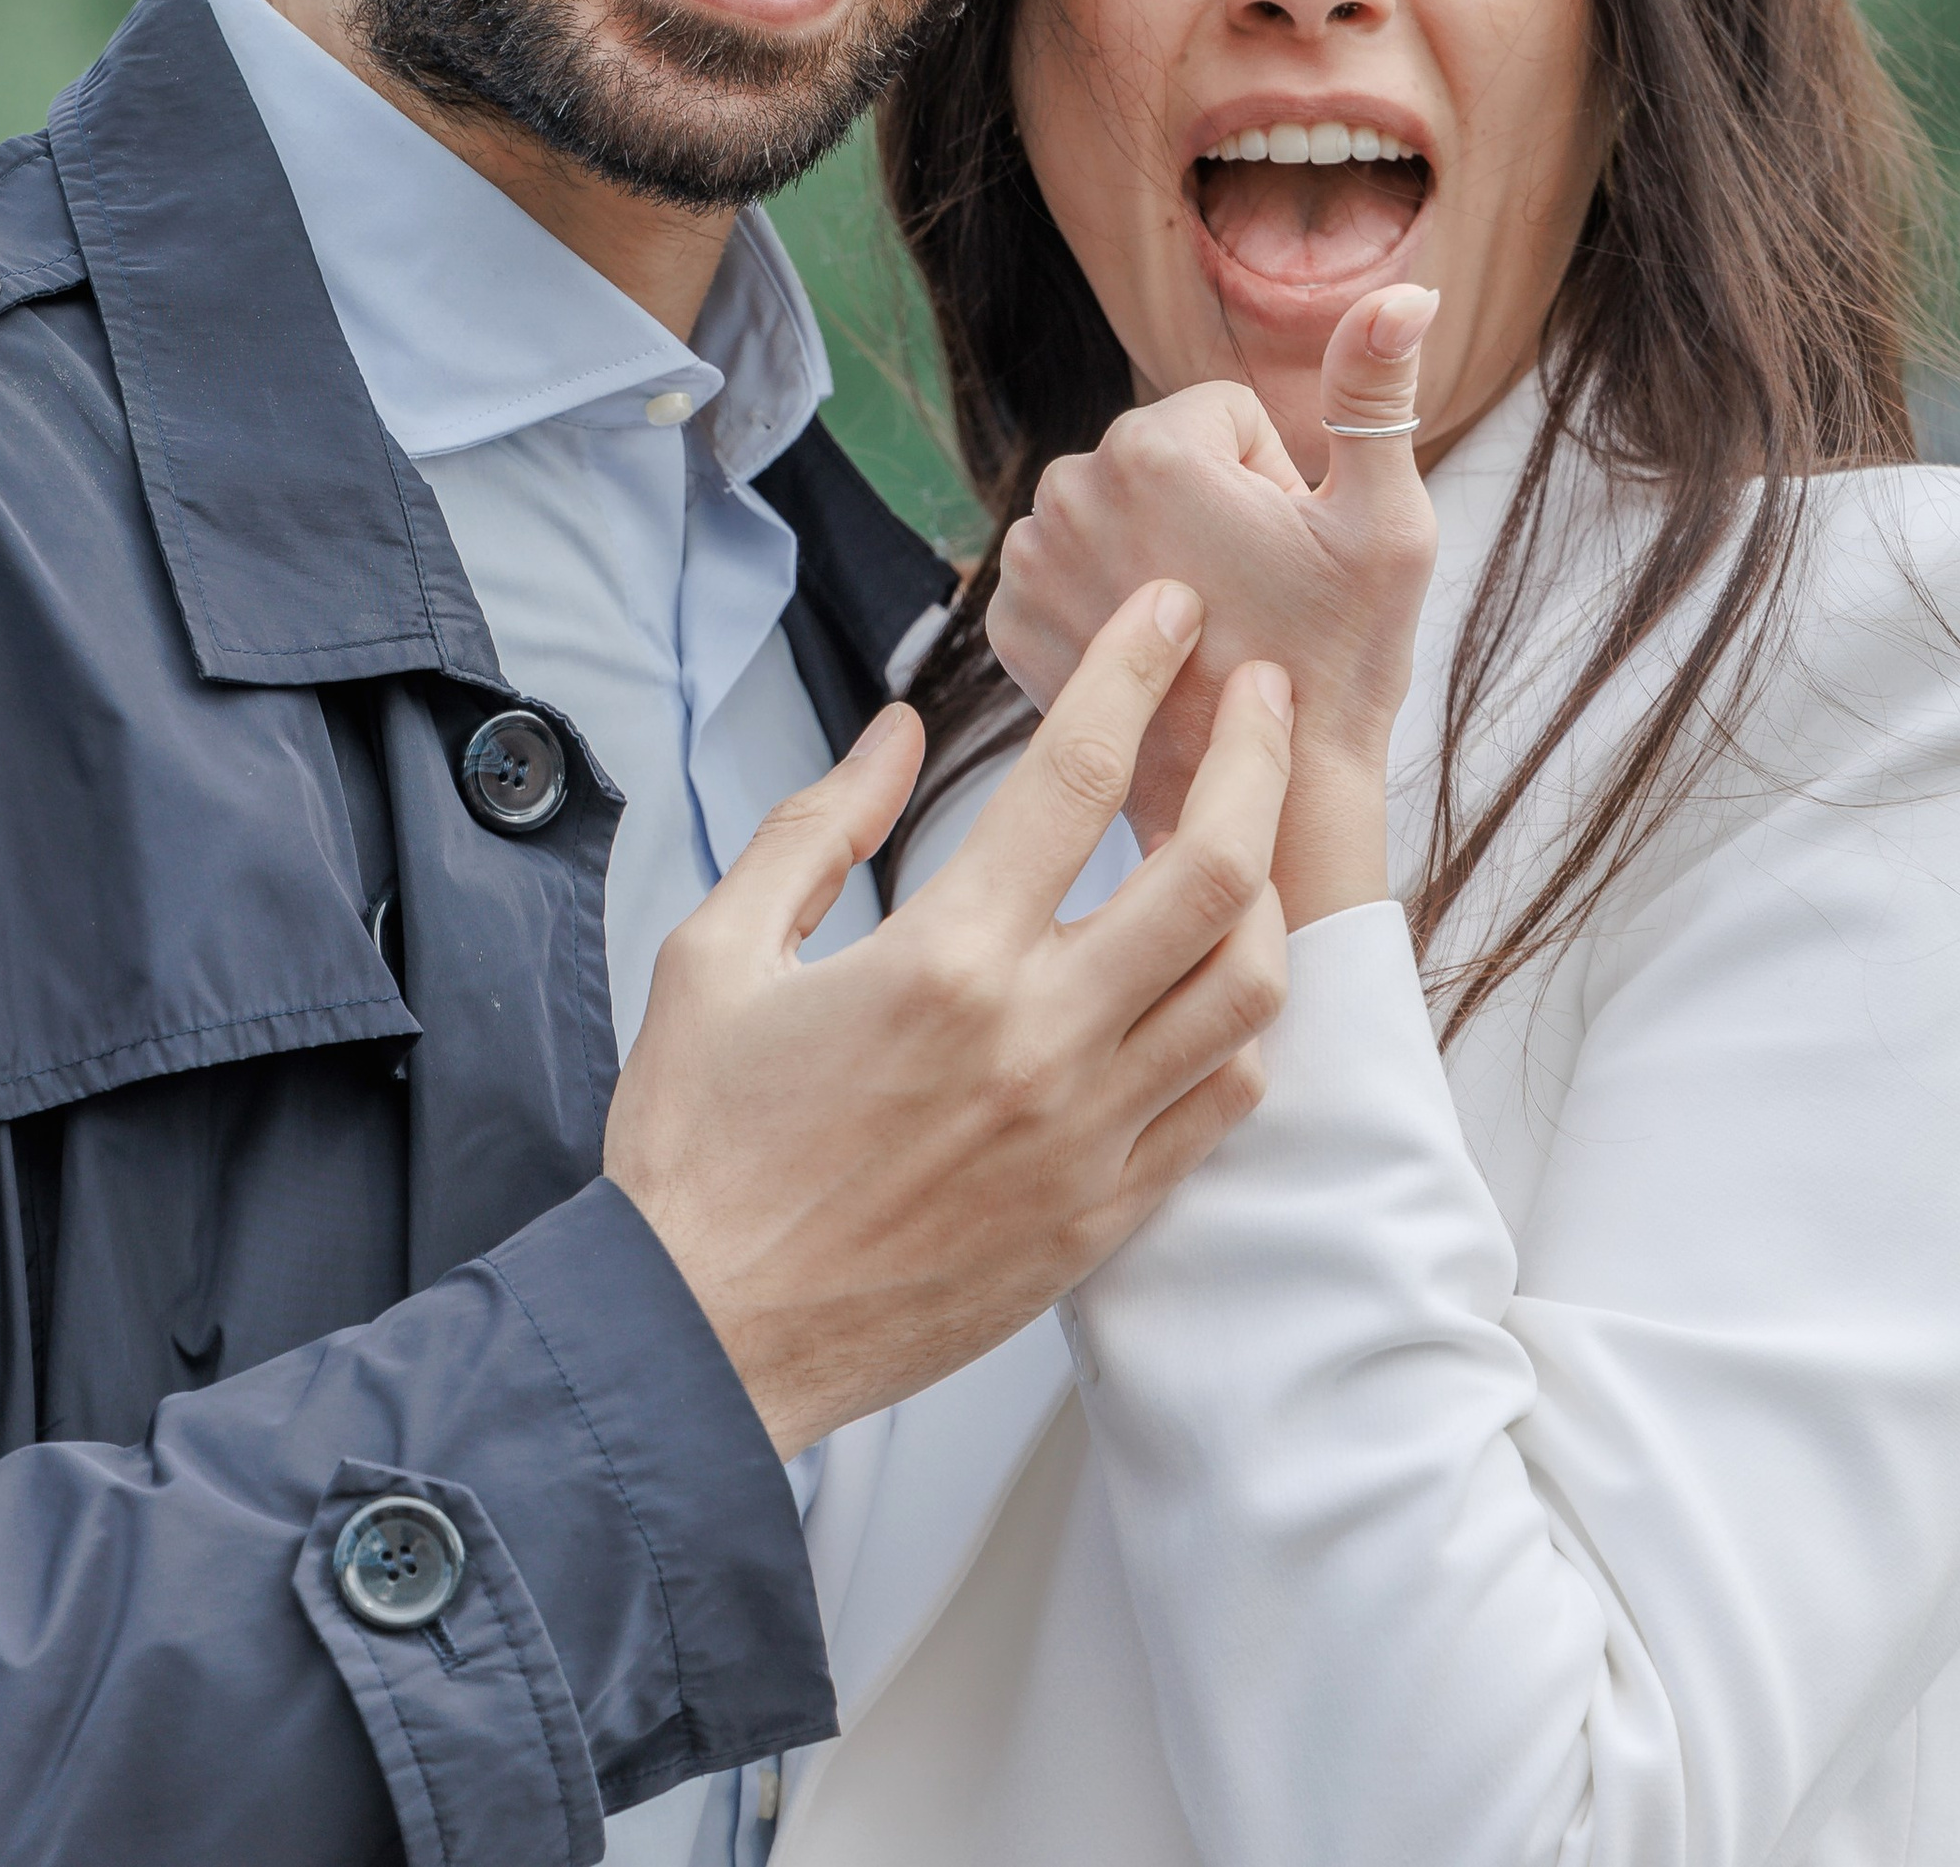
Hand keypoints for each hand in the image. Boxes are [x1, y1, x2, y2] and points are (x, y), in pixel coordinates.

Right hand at [605, 581, 1293, 1456]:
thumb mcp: (715, 953)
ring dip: (1263, 888)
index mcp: (943, 962)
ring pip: (1248, 987)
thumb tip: (897, 733)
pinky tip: (1210, 977)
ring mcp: (1086, 1139)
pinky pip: (1224, 1102)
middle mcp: (1039, 1043)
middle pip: (1212, 867)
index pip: (1077, 773)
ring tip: (1244, 831)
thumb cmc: (697, 1153)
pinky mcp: (1102, 1218)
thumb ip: (816, 826)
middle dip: (1255, 752)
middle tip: (1260, 692)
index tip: (1166, 613)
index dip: (1135, 669)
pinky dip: (1238, 1023)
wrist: (701, 1346)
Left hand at [988, 286, 1437, 918]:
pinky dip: (1106, 599)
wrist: (1267, 809)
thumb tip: (1408, 290)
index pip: (1225, 416)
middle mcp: (1067, 489)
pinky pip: (1071, 568)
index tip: (1283, 558)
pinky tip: (1151, 657)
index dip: (1273, 484)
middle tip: (1249, 600)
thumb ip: (1378, 391)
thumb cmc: (1340, 663)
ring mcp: (1028, 561)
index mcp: (1150, 447)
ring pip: (1115, 512)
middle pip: (1162, 459)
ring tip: (1204, 630)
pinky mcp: (1007, 622)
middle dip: (1209, 512)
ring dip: (1155, 553)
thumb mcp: (1385, 522)